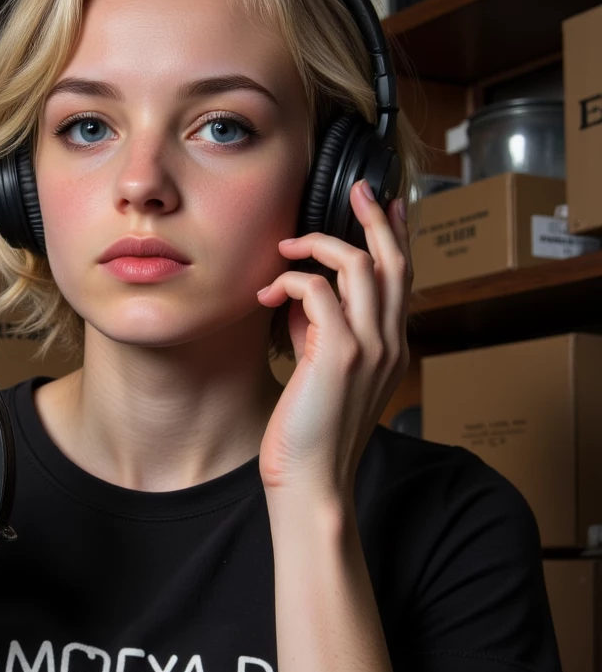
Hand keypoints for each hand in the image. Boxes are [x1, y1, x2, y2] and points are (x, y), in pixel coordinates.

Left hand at [256, 179, 411, 504]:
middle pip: (394, 260)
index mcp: (391, 349)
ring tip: (288, 247)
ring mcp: (369, 348)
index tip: (385, 205)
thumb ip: (321, 333)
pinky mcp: (338, 354)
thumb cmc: (309, 437)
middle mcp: (389, 343)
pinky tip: (268, 296)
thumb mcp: (322, 376)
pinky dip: (291, 282)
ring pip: (359, 265)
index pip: (403, 279)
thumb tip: (303, 294)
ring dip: (319, 244)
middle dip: (374, 218)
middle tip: (356, 188)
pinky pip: (317, 290)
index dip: (396, 236)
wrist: (312, 483)